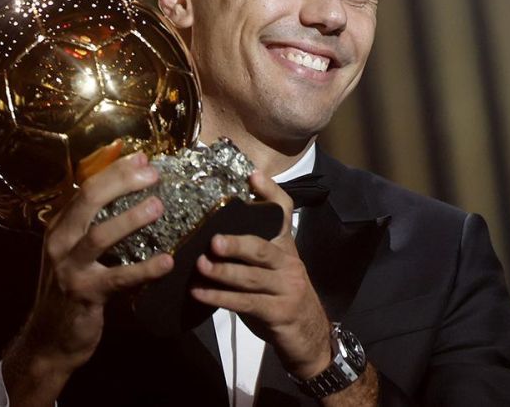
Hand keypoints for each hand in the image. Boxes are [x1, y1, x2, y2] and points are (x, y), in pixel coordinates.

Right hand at [3, 152, 173, 405]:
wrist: (49, 340)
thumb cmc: (69, 291)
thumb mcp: (73, 253)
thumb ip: (92, 227)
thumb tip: (130, 197)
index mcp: (59, 227)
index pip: (85, 188)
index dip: (114, 170)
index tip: (143, 157)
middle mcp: (59, 242)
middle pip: (89, 201)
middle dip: (121, 182)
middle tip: (153, 173)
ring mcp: (69, 268)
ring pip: (99, 235)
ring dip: (130, 219)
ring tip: (158, 206)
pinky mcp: (84, 293)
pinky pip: (117, 278)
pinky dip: (144, 269)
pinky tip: (167, 262)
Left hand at [190, 170, 332, 378]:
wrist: (308, 334)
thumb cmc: (280, 294)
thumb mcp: (270, 268)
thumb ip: (251, 250)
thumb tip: (211, 231)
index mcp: (285, 246)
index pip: (283, 213)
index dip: (269, 193)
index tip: (252, 175)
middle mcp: (288, 263)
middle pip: (263, 248)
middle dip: (237, 243)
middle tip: (214, 240)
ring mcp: (286, 288)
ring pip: (252, 277)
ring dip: (223, 272)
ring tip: (200, 266)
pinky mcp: (278, 313)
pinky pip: (246, 304)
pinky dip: (220, 298)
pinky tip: (200, 293)